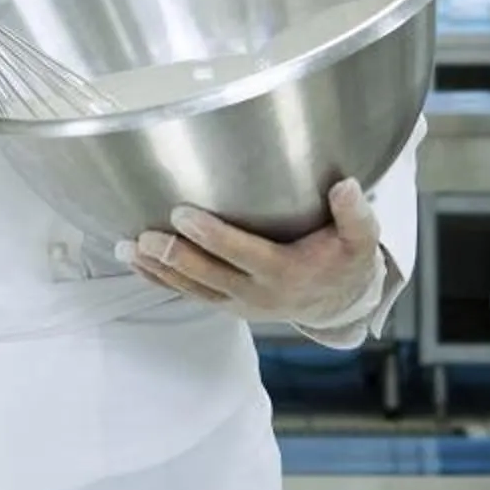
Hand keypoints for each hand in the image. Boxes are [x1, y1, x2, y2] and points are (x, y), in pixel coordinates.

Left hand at [127, 179, 387, 327]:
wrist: (340, 303)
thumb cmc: (347, 260)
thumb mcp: (362, 238)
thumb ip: (355, 212)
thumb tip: (346, 185)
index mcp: (286, 272)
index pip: (242, 253)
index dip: (211, 235)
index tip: (182, 214)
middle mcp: (258, 293)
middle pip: (209, 275)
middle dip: (174, 257)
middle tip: (143, 237)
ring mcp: (239, 303)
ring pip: (193, 289)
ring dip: (158, 271)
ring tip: (127, 248)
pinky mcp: (228, 304)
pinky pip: (191, 294)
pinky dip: (162, 281)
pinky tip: (137, 264)